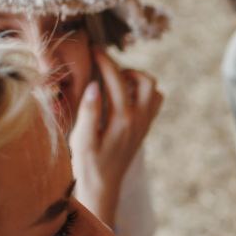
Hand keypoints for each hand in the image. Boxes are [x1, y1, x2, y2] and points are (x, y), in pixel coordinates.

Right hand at [70, 49, 163, 222]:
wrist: (103, 186)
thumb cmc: (87, 164)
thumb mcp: (81, 140)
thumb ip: (89, 112)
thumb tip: (95, 86)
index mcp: (122, 119)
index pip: (117, 79)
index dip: (106, 60)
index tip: (94, 48)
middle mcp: (139, 119)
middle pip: (145, 80)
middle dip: (125, 68)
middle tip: (104, 68)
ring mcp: (144, 124)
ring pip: (153, 90)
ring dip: (136, 80)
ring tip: (114, 83)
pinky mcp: (144, 128)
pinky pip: (153, 102)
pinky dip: (141, 92)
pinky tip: (122, 96)